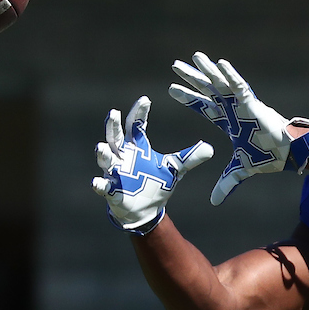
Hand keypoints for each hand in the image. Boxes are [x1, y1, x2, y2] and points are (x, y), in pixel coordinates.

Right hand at [92, 95, 212, 230]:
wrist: (146, 210)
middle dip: (113, 126)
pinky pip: (103, 186)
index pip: (136, 125)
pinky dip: (100, 184)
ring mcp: (115, 172)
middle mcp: (123, 156)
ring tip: (101, 147)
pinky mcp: (111, 190)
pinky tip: (97, 182)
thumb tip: (210, 148)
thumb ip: (189, 158)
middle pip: (115, 136)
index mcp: (137, 147)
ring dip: (104, 153)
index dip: (140, 113)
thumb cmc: (156, 184)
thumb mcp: (174, 169)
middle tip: (114, 113)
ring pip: (106, 159)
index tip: (145, 100)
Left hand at [169, 53, 308, 205]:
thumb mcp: (240, 170)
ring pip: (221, 83)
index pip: (203, 106)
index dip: (188, 98)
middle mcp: (232, 108)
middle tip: (174, 65)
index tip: (171, 89)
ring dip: (208, 70)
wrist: (286, 155)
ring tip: (195, 57)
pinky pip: (240, 86)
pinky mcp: (253, 103)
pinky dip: (230, 75)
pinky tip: (220, 64)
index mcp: (228, 121)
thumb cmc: (267, 157)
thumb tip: (214, 202)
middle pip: (207, 90)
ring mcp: (242, 104)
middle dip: (191, 78)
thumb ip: (226, 183)